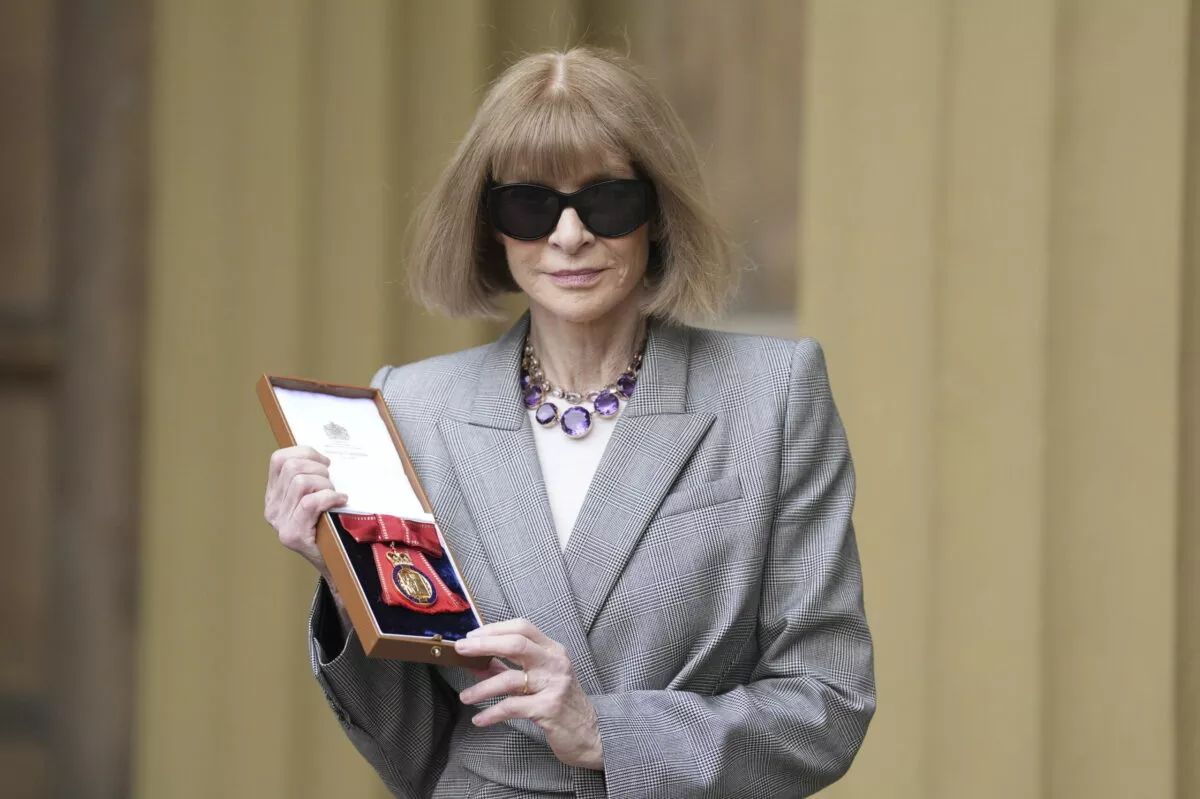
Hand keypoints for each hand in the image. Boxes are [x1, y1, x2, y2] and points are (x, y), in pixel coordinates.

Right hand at [264, 445, 347, 574]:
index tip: (324, 462)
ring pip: (301, 483)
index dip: (304, 453)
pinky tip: (340, 501)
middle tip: (332, 482)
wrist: (336, 563)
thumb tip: (325, 457)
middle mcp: (272, 507)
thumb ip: (311, 479)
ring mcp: (281, 522)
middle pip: (292, 467)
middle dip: (318, 468)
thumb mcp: (315, 498)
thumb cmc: (330, 526)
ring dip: (325, 484)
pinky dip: (330, 497)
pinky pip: (311, 503)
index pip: (278, 459)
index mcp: (274, 494)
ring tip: (334, 494)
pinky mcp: (293, 535)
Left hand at [455, 619, 603, 769]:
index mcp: (553, 650)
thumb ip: (507, 669)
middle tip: (461, 650)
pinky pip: (513, 707)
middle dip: (485, 645)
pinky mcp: (549, 709)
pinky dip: (492, 713)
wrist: (589, 734)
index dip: (494, 629)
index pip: (522, 628)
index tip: (472, 636)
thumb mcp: (536, 681)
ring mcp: (554, 685)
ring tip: (465, 696)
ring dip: (482, 687)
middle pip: (516, 645)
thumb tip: (474, 662)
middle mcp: (555, 663)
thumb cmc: (560, 704)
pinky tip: (480, 719)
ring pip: (511, 679)